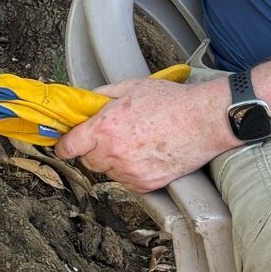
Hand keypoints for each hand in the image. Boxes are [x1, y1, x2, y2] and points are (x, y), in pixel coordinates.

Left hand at [54, 76, 233, 192]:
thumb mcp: (130, 87)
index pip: (69, 146)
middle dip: (94, 149)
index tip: (66, 145)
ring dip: (114, 161)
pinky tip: (146, 154)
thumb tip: (85, 103)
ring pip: (108, 171)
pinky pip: (127, 181)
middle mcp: (114, 153)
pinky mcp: (146, 184)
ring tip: (136, 143)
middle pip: (88, 160)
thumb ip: (101, 96)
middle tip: (113, 136)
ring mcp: (130, 171)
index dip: (65, 145)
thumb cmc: (172, 102)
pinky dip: (131, 171)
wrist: (204, 120)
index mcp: (105, 128)